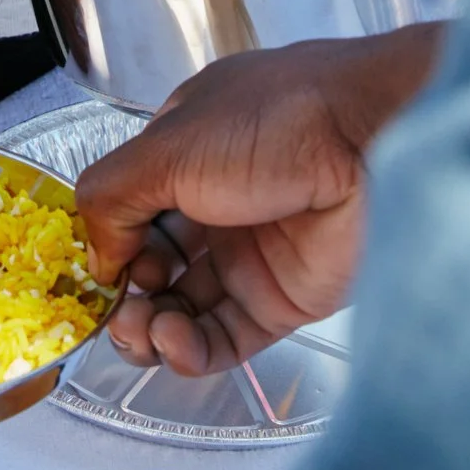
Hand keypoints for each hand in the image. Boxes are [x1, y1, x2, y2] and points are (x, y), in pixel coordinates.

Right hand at [78, 31, 442, 374]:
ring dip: (151, 328)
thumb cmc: (280, 120)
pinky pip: (224, 338)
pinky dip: (190, 350)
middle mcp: (219, 200)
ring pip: (184, 307)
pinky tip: (173, 344)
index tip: (90, 275)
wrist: (378, 141)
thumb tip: (97, 259)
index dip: (106, 246)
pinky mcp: (285, 299)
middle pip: (152, 265)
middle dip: (124, 296)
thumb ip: (111, 199)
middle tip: (115, 313)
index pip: (129, 208)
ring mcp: (252, 252)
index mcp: (189, 148)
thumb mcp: (167, 145)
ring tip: (143, 331)